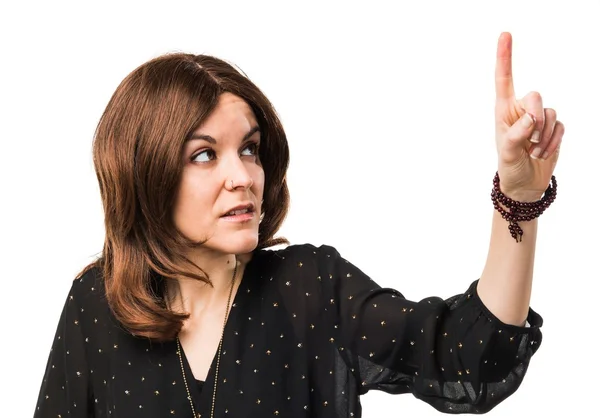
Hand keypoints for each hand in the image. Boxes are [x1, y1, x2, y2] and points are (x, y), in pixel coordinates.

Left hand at [494, 32, 564, 201]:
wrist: (524, 184)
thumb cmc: (509, 166)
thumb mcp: (506, 153)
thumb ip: (516, 134)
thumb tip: (531, 119)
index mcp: (504, 111)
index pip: (504, 80)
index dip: (504, 57)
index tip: (504, 34)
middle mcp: (521, 110)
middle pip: (536, 96)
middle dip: (536, 117)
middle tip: (531, 139)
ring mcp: (539, 119)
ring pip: (550, 113)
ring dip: (544, 136)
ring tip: (533, 151)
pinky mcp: (554, 129)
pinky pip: (561, 126)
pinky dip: (554, 141)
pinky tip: (544, 153)